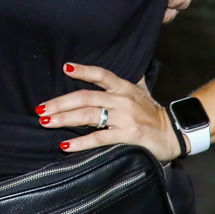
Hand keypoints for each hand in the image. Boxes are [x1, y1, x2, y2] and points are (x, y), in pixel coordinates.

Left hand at [36, 62, 182, 161]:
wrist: (174, 134)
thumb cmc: (152, 113)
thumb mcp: (140, 91)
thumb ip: (122, 81)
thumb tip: (107, 69)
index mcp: (123, 87)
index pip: (101, 75)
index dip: (84, 70)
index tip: (65, 68)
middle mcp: (122, 100)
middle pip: (86, 97)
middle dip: (60, 103)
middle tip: (40, 108)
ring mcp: (125, 118)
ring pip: (89, 116)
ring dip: (64, 119)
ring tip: (46, 122)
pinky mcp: (128, 135)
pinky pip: (99, 138)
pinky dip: (81, 142)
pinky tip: (65, 146)